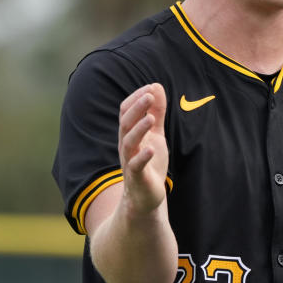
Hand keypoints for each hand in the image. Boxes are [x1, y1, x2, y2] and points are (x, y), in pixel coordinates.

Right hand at [118, 83, 168, 214]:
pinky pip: (136, 166)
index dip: (136, 99)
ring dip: (139, 129)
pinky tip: (151, 149)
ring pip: (129, 143)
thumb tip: (156, 86)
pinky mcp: (137, 177)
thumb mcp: (156, 134)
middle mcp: (126, 145)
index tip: (151, 88)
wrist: (145, 196)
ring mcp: (130, 161)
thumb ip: (156, 113)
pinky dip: (142, 157)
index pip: (126, 111)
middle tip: (149, 95)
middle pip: (126, 123)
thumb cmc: (149, 162)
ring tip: (150, 119)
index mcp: (130, 134)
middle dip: (137, 109)